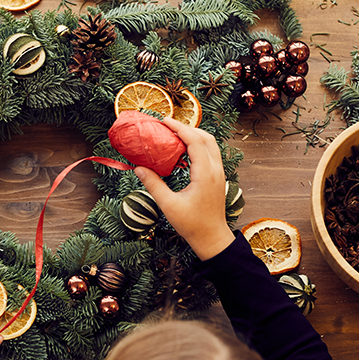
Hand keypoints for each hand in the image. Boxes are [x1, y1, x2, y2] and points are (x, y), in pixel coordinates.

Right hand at [133, 117, 234, 260]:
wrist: (211, 238)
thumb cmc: (191, 224)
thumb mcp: (168, 205)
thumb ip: (153, 185)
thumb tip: (138, 168)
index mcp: (205, 174)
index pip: (195, 142)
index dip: (180, 128)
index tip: (165, 121)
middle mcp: (216, 170)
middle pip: (206, 138)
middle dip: (188, 128)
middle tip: (168, 126)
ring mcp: (219, 173)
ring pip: (211, 145)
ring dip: (194, 136)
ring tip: (174, 135)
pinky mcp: (218, 178)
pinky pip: (210, 154)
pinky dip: (198, 146)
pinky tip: (183, 151)